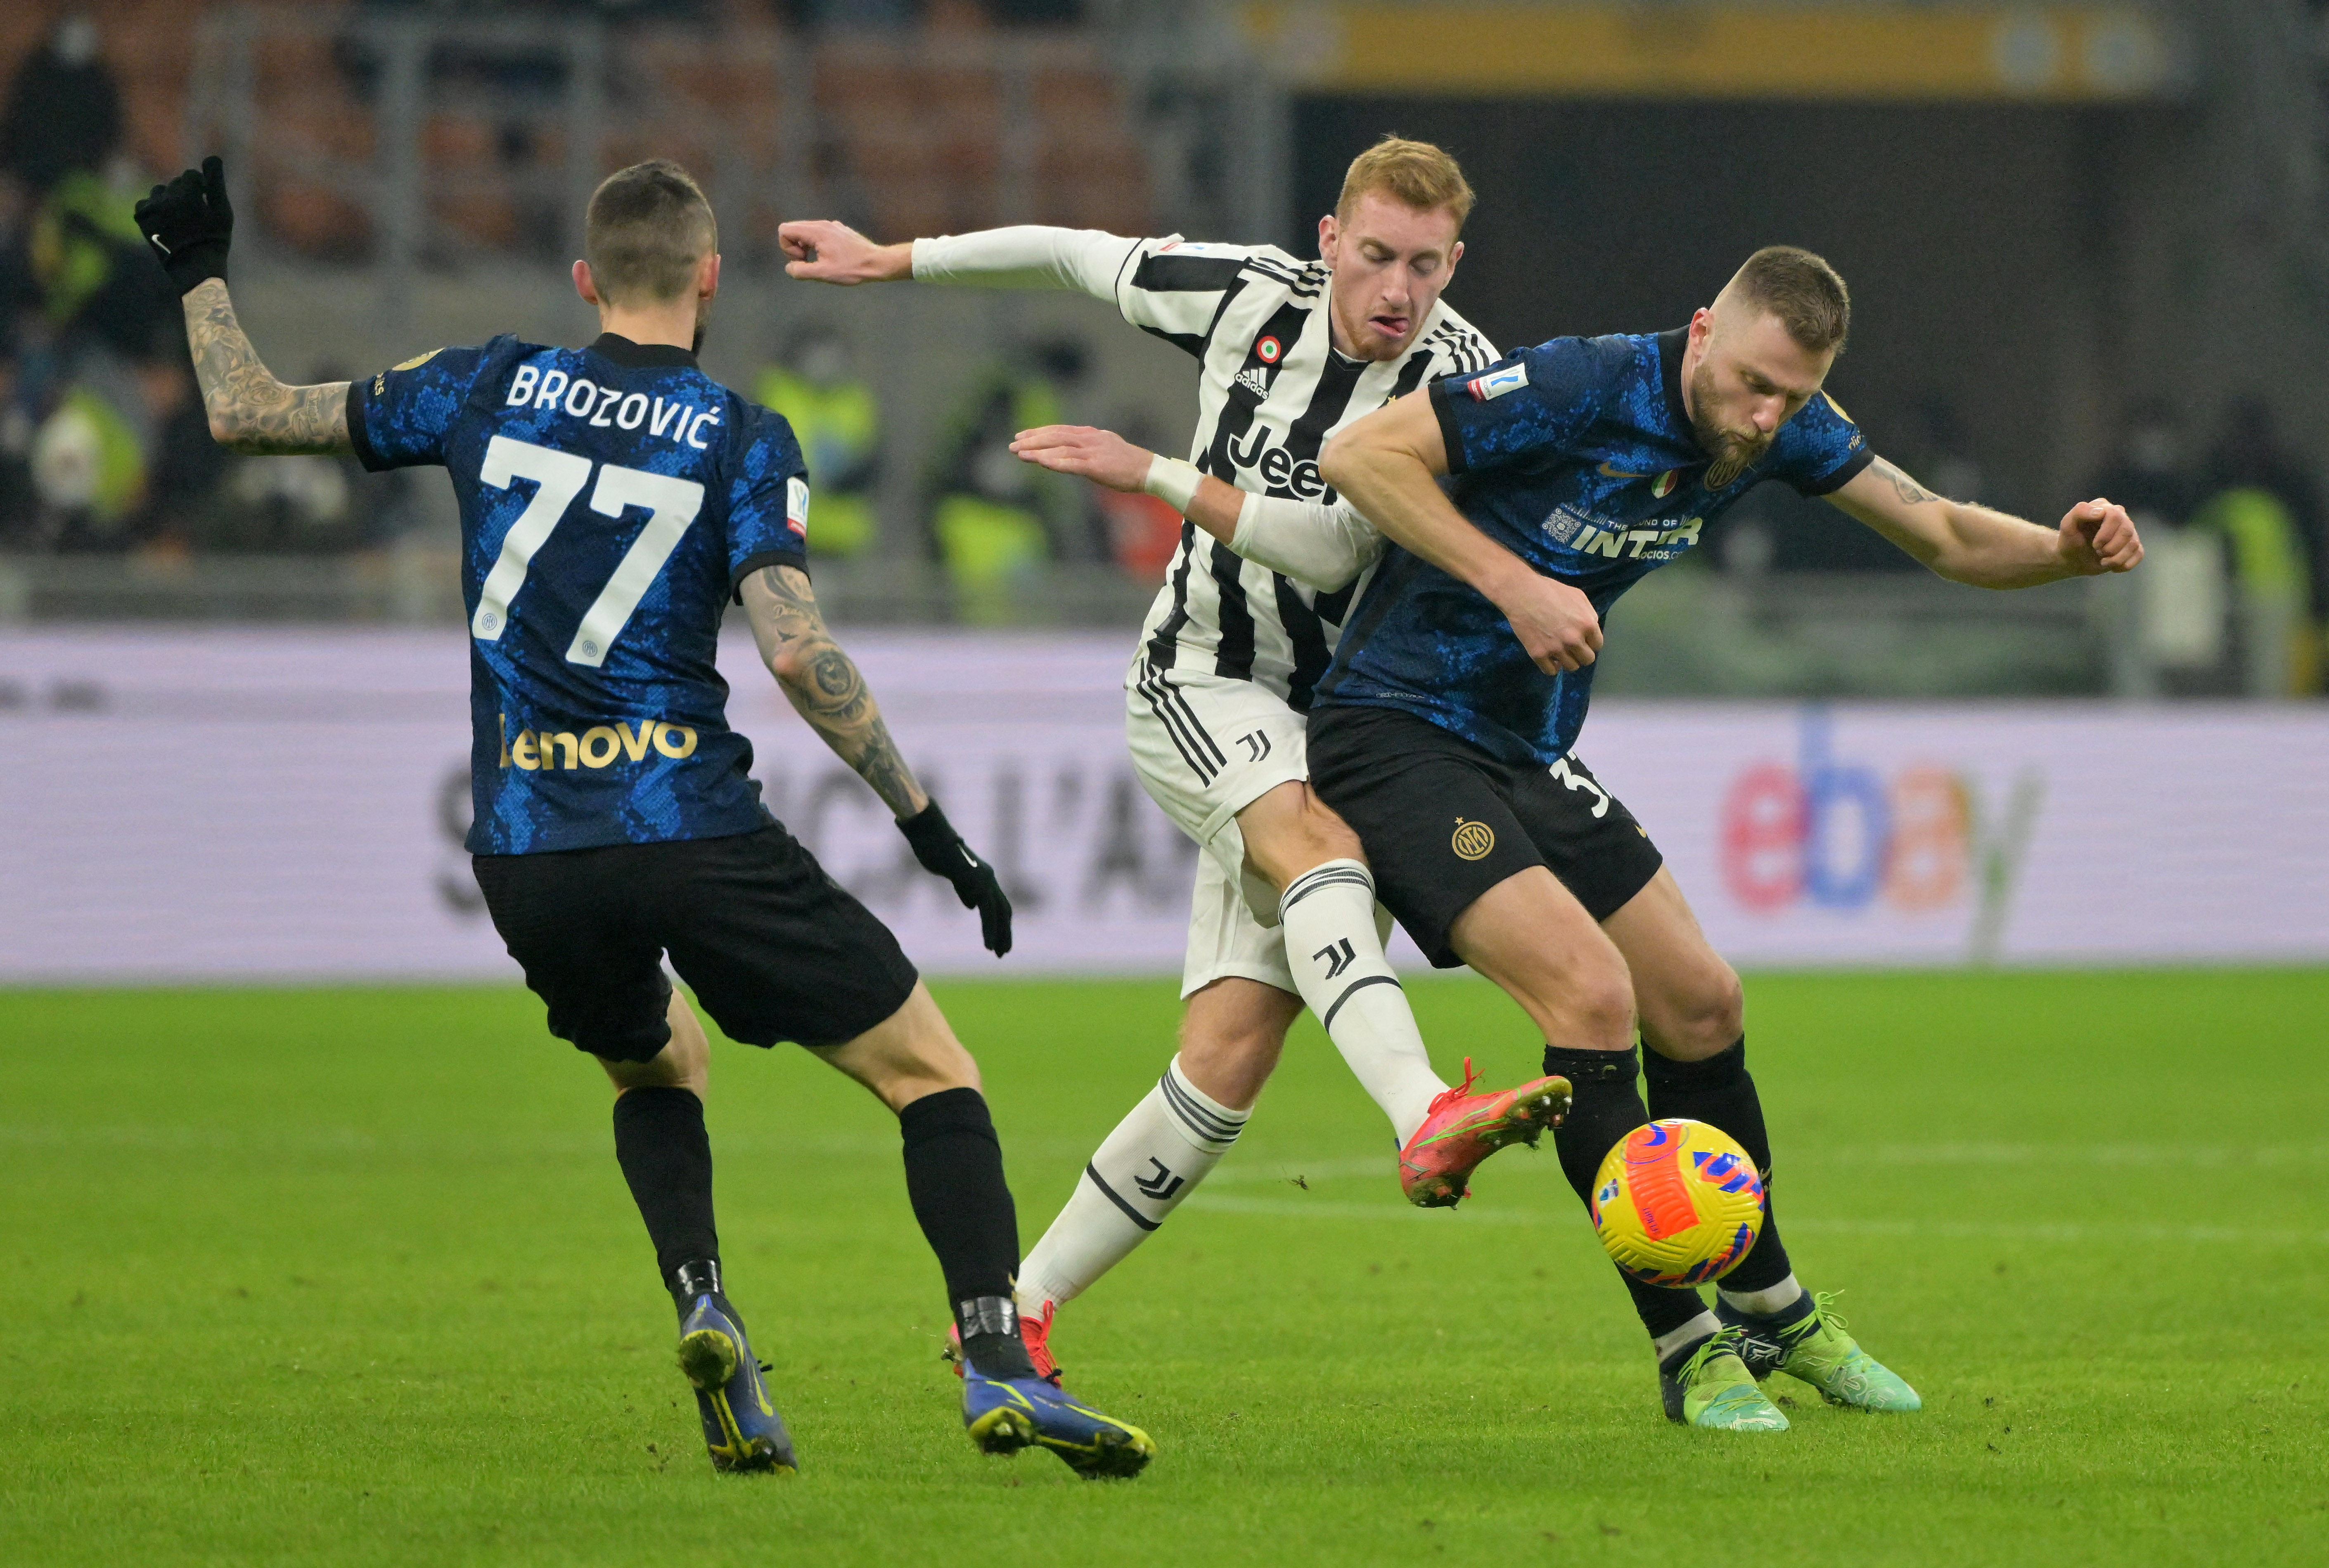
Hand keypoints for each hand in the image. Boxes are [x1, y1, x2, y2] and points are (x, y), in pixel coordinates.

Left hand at [135, 155, 232, 295]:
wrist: (193, 268)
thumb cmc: (214, 239)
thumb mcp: (223, 212)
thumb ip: (216, 182)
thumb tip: (212, 157)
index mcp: (187, 194)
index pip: (191, 175)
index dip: (201, 188)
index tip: (206, 203)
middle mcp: (165, 198)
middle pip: (176, 183)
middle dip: (185, 194)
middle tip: (194, 215)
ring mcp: (151, 208)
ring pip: (160, 191)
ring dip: (170, 200)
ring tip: (179, 218)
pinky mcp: (141, 217)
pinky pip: (146, 202)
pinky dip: (155, 209)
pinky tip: (166, 221)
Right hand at [779, 220, 910, 284]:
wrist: (877, 263)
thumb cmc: (852, 269)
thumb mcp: (823, 274)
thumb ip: (801, 271)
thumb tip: (790, 267)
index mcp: (816, 231)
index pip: (784, 230)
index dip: (786, 247)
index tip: (802, 259)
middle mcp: (822, 224)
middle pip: (793, 229)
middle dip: (794, 247)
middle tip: (808, 261)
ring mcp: (831, 226)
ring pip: (805, 231)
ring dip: (805, 247)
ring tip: (819, 260)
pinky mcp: (838, 231)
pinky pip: (818, 234)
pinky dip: (816, 245)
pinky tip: (830, 257)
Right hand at [898, 801, 1012, 956]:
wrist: (929, 835)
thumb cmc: (936, 851)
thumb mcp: (953, 875)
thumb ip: (965, 889)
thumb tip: (973, 906)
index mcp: (983, 875)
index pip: (997, 904)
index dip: (999, 923)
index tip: (997, 941)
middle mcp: (988, 877)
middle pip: (1003, 910)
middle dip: (1005, 932)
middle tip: (1004, 952)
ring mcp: (984, 879)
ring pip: (997, 913)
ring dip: (999, 934)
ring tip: (997, 952)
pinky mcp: (976, 881)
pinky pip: (987, 911)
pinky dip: (990, 929)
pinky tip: (988, 944)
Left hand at [1009, 425, 1153, 492]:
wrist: (1149, 470)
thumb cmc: (1129, 464)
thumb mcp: (1107, 448)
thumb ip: (1089, 447)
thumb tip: (1074, 451)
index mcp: (1091, 434)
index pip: (1059, 430)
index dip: (1039, 432)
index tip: (1022, 436)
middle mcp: (1089, 439)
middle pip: (1055, 436)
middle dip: (1032, 440)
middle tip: (1013, 444)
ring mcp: (1092, 452)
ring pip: (1059, 448)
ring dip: (1037, 450)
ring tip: (1019, 453)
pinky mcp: (1096, 467)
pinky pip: (1071, 463)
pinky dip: (1054, 462)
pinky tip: (1040, 463)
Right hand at [1492, 571, 1603, 673]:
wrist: (1521, 592)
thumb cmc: (1550, 590)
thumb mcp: (1578, 596)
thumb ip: (1589, 614)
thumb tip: (1591, 629)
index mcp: (1587, 624)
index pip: (1597, 645)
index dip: (1589, 643)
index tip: (1582, 640)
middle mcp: (1574, 639)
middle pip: (1587, 659)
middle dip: (1581, 654)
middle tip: (1571, 647)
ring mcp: (1556, 648)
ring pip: (1571, 667)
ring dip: (1567, 661)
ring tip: (1560, 653)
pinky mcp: (1539, 654)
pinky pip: (1551, 671)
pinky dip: (1551, 667)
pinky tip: (1549, 659)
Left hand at [2058, 497, 2142, 574]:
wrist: (2073, 558)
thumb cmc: (2070, 540)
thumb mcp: (2067, 525)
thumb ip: (2080, 512)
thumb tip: (2101, 512)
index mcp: (2105, 507)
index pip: (2115, 516)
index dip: (2106, 534)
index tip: (2094, 544)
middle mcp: (2120, 516)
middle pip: (2127, 531)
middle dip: (2111, 547)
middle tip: (2098, 551)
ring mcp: (2129, 531)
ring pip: (2133, 544)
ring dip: (2116, 558)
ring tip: (2102, 561)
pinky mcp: (2133, 545)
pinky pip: (2139, 554)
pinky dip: (2124, 564)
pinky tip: (2112, 566)